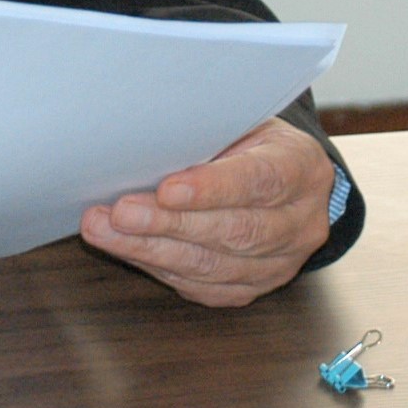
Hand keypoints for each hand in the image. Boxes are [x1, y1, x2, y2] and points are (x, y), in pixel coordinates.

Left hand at [80, 117, 332, 306]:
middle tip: (119, 213)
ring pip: (214, 266)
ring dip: (152, 250)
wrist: (285, 179)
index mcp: (302, 169)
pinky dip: (159, 267)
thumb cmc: (251, 141)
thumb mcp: (240, 120)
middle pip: (234, 231)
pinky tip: (126, 249)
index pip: (260, 181)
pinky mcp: (252, 287)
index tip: (166, 189)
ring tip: (105, 232)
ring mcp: (280, 263)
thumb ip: (206, 133)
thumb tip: (145, 143)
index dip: (212, 188)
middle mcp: (300, 222)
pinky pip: (203, 286)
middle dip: (169, 224)